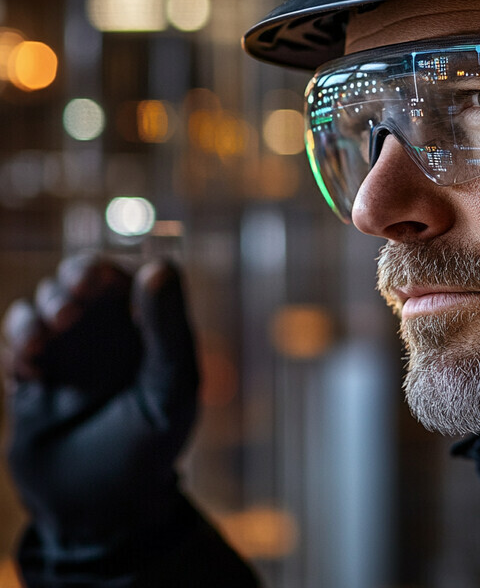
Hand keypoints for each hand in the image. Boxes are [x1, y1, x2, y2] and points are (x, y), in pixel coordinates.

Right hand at [3, 256, 198, 547]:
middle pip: (80, 279)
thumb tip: (159, 266)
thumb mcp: (169, 387)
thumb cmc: (150, 444)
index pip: (125, 276)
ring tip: (44, 339)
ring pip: (42, 304)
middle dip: (69, 280)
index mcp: (146, 328)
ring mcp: (67, 353)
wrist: (101, 508)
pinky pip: (15, 342)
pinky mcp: (31, 378)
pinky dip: (16, 342)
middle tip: (68, 308)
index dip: (108, 270)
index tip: (94, 279)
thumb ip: (167, 328)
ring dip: (37, 312)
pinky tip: (29, 365)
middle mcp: (106, 332)